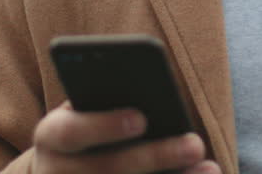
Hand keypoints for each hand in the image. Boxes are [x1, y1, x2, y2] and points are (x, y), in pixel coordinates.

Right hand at [31, 102, 220, 173]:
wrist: (61, 171)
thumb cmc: (88, 129)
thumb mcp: (87, 110)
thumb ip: (107, 99)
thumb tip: (155, 95)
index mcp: (51, 136)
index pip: (71, 132)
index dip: (103, 126)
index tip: (141, 118)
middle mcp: (55, 173)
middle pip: (106, 170)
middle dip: (154, 157)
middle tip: (195, 144)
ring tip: (210, 168)